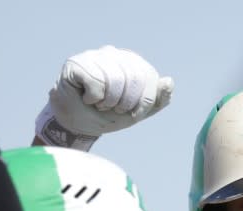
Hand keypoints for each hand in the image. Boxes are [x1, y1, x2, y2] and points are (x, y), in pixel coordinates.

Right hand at [35, 45, 173, 149]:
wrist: (74, 124)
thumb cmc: (104, 115)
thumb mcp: (135, 113)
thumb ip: (156, 101)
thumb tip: (169, 82)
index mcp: (131, 62)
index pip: (149, 76)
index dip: (144, 101)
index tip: (131, 113)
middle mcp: (114, 54)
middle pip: (133, 78)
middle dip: (125, 103)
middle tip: (112, 108)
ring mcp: (95, 56)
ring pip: (114, 80)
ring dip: (107, 102)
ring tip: (98, 104)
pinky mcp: (77, 63)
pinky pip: (95, 82)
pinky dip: (93, 98)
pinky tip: (86, 98)